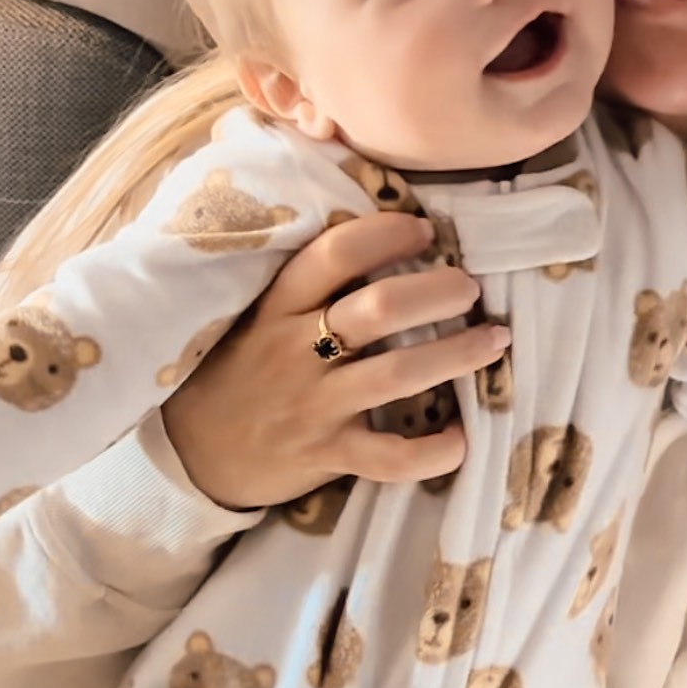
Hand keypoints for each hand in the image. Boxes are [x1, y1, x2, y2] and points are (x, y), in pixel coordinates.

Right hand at [162, 212, 509, 508]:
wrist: (191, 456)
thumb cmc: (237, 373)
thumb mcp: (254, 316)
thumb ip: (304, 282)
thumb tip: (375, 231)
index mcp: (276, 306)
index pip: (335, 253)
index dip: (387, 234)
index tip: (424, 230)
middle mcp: (295, 350)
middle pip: (379, 309)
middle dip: (437, 292)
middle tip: (470, 287)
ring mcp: (313, 406)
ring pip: (396, 374)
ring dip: (456, 355)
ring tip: (494, 340)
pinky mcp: (327, 455)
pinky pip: (390, 457)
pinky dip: (433, 451)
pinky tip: (463, 436)